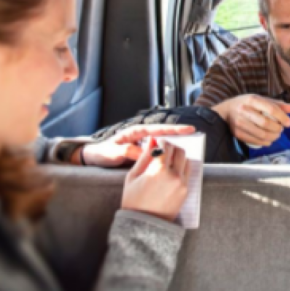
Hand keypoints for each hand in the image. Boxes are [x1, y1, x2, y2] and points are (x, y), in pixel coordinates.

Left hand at [73, 125, 194, 167]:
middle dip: (179, 134)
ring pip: (162, 143)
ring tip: (189, 149)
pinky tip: (174, 160)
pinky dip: (166, 155)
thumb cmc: (102, 153)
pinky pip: (157, 153)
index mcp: (135, 132)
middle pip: (164, 134)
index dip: (173, 130)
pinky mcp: (142, 153)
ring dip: (174, 145)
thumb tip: (143, 153)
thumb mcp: (112, 153)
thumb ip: (127, 152)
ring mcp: (142, 144)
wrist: (94, 158)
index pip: (158, 130)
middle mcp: (141, 136)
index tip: (188, 130)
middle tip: (196, 135)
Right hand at [121, 137, 189, 222]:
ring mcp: (182, 183)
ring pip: (186, 160)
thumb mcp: (133, 176)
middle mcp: (174, 175)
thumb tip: (152, 140)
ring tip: (167, 161)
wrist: (144, 225)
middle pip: (179, 150)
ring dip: (178, 157)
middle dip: (171, 147)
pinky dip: (182, 167)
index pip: (166, 146)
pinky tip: (172, 171)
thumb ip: (144, 156)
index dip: (161, 142)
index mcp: (158, 170)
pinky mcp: (186, 190)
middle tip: (163, 150)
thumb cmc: (133, 201)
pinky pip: (188, 172)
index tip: (157, 143)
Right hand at [214, 94, 289, 146]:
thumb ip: (278, 104)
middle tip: (281, 129)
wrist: (226, 111)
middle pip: (266, 123)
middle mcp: (245, 110)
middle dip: (277, 129)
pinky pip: (255, 141)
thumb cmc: (247, 104)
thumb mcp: (261, 100)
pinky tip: (269, 140)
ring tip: (276, 135)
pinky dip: (265, 142)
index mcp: (252, 100)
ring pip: (261, 134)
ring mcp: (240, 123)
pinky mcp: (238, 133)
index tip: (289, 123)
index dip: (282, 117)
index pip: (271, 109)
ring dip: (273, 137)